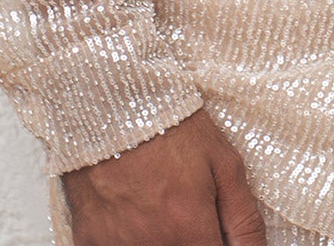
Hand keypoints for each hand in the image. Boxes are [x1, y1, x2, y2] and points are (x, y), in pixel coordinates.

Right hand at [61, 108, 266, 244]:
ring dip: (163, 239)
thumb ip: (244, 220)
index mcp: (188, 228)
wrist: (114, 103)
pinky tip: (136, 217)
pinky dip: (130, 239)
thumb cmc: (172, 127)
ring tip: (162, 210)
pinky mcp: (89, 240)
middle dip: (194, 240)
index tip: (217, 233)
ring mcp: (115, 245)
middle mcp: (151, 245)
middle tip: (190, 215)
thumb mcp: (224, 163)